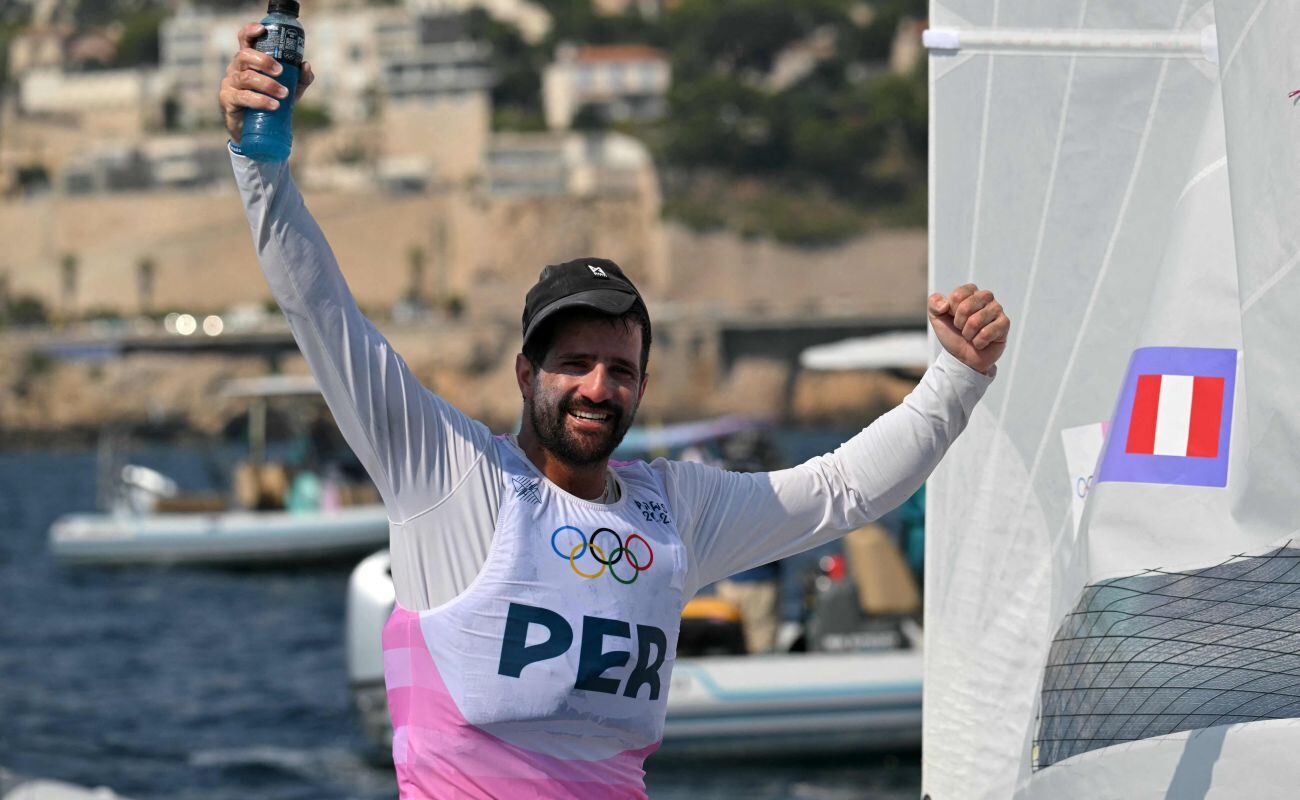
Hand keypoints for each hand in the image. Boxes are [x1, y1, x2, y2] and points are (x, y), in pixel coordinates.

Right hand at [218, 23, 315, 143]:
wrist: (256, 130)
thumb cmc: (270, 103)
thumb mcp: (289, 90)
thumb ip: (299, 78)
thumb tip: (305, 65)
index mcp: (249, 61)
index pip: (244, 40)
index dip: (250, 31)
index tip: (262, 29)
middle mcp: (236, 68)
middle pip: (244, 55)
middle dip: (264, 61)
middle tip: (280, 71)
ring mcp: (230, 84)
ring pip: (246, 77)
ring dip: (267, 84)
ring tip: (284, 94)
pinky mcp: (228, 100)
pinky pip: (243, 97)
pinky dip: (260, 100)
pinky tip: (273, 105)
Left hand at [927, 284, 1009, 374]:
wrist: (962, 357)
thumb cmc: (953, 334)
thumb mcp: (937, 318)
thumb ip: (934, 303)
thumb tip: (944, 304)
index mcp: (970, 292)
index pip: (957, 295)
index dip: (951, 311)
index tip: (954, 318)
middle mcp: (986, 297)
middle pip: (966, 307)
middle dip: (959, 323)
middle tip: (962, 329)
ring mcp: (997, 309)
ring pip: (975, 321)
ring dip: (968, 334)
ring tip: (971, 336)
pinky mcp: (1004, 324)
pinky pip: (987, 333)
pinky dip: (978, 342)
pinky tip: (981, 342)